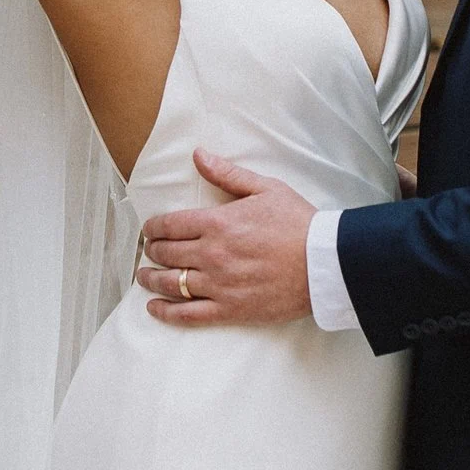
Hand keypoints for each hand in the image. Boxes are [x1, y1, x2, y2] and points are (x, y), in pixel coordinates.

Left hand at [137, 153, 318, 327]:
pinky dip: (166, 312)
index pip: (169, 225)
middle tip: (149, 250)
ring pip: (171, 283)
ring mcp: (218, 284)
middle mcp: (211, 254)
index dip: (153, 227)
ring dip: (150, 279)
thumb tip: (198, 155)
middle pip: (166, 253)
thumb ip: (227, 173)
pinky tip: (154, 308)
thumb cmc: (299, 223)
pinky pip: (188, 314)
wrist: (325, 263)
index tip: (150, 229)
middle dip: (152, 250)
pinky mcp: (229, 309)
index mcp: (217, 223)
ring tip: (144, 277)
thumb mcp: (265, 188)